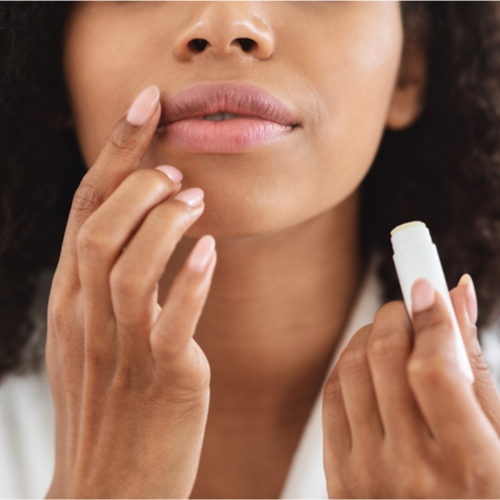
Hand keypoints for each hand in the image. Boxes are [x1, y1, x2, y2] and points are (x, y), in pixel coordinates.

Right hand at [45, 86, 215, 498]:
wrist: (110, 490)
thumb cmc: (112, 410)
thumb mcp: (96, 340)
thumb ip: (110, 288)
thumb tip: (141, 234)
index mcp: (71, 303)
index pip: (85, 210)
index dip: (115, 152)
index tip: (145, 105)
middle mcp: (87, 317)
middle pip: (100, 224)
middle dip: (136, 180)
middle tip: (174, 169)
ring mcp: (122, 347)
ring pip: (128, 263)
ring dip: (163, 222)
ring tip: (193, 200)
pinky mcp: (163, 378)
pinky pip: (171, 318)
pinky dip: (189, 279)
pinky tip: (209, 250)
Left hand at [323, 275, 499, 497]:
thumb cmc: (478, 489)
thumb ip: (474, 366)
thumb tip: (458, 295)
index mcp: (470, 465)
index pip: (434, 370)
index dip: (430, 319)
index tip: (427, 287)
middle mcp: (413, 470)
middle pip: (385, 356)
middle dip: (395, 316)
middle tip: (409, 309)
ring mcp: (368, 473)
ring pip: (352, 367)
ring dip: (369, 336)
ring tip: (390, 338)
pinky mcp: (339, 474)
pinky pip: (332, 394)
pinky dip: (349, 365)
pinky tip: (368, 366)